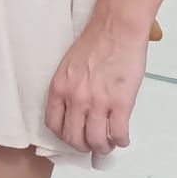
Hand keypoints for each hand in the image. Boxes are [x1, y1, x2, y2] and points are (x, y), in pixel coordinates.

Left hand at [44, 14, 149, 154]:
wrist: (116, 30)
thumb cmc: (95, 43)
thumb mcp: (68, 67)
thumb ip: (69, 89)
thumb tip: (75, 110)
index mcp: (59, 88)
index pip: (54, 124)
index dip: (64, 135)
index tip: (72, 136)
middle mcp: (75, 98)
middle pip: (74, 138)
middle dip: (83, 146)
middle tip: (92, 144)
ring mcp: (98, 102)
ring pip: (96, 140)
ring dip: (103, 146)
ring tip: (108, 143)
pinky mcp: (121, 103)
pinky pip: (118, 133)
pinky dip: (121, 140)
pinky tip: (122, 137)